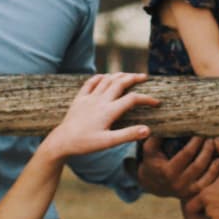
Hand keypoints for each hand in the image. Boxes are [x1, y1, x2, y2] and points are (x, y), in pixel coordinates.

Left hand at [40, 72, 155, 159]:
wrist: (61, 141)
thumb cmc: (85, 143)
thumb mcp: (108, 142)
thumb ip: (128, 135)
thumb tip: (147, 130)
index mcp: (108, 111)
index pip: (132, 99)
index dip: (146, 99)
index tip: (156, 102)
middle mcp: (99, 100)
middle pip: (120, 83)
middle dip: (134, 78)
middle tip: (144, 77)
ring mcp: (88, 98)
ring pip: (106, 80)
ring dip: (119, 75)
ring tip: (128, 75)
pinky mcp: (79, 99)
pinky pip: (90, 83)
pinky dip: (100, 77)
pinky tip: (104, 76)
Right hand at [137, 135, 218, 198]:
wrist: (153, 183)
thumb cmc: (152, 161)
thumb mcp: (149, 149)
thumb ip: (157, 136)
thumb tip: (167, 122)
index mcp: (167, 172)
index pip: (186, 154)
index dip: (196, 141)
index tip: (202, 131)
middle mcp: (177, 183)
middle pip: (198, 165)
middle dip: (207, 149)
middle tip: (213, 137)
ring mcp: (186, 191)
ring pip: (206, 175)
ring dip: (214, 159)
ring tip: (218, 146)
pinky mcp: (193, 194)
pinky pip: (208, 183)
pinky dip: (215, 171)